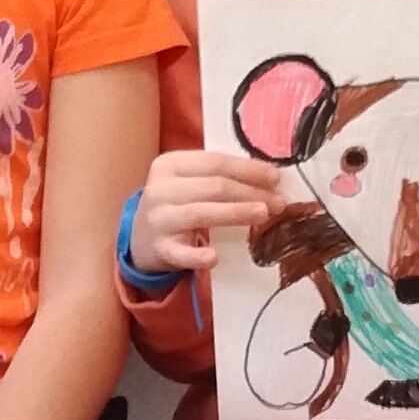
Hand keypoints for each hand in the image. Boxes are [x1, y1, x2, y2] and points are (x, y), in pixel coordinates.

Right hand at [129, 144, 285, 277]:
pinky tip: (215, 257)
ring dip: (236, 213)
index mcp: (170, 165)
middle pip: (213, 186)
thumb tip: (269, 177)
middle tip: (278, 202)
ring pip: (201, 213)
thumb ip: (218, 176)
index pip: (214, 162)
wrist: (141, 239)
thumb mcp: (188, 182)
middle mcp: (161, 189)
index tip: (275, 177)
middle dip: (250, 192)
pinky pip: (180, 253)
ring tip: (264, 215)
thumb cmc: (176, 205)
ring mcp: (158, 220)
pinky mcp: (159, 249)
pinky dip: (197, 256)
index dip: (248, 169)